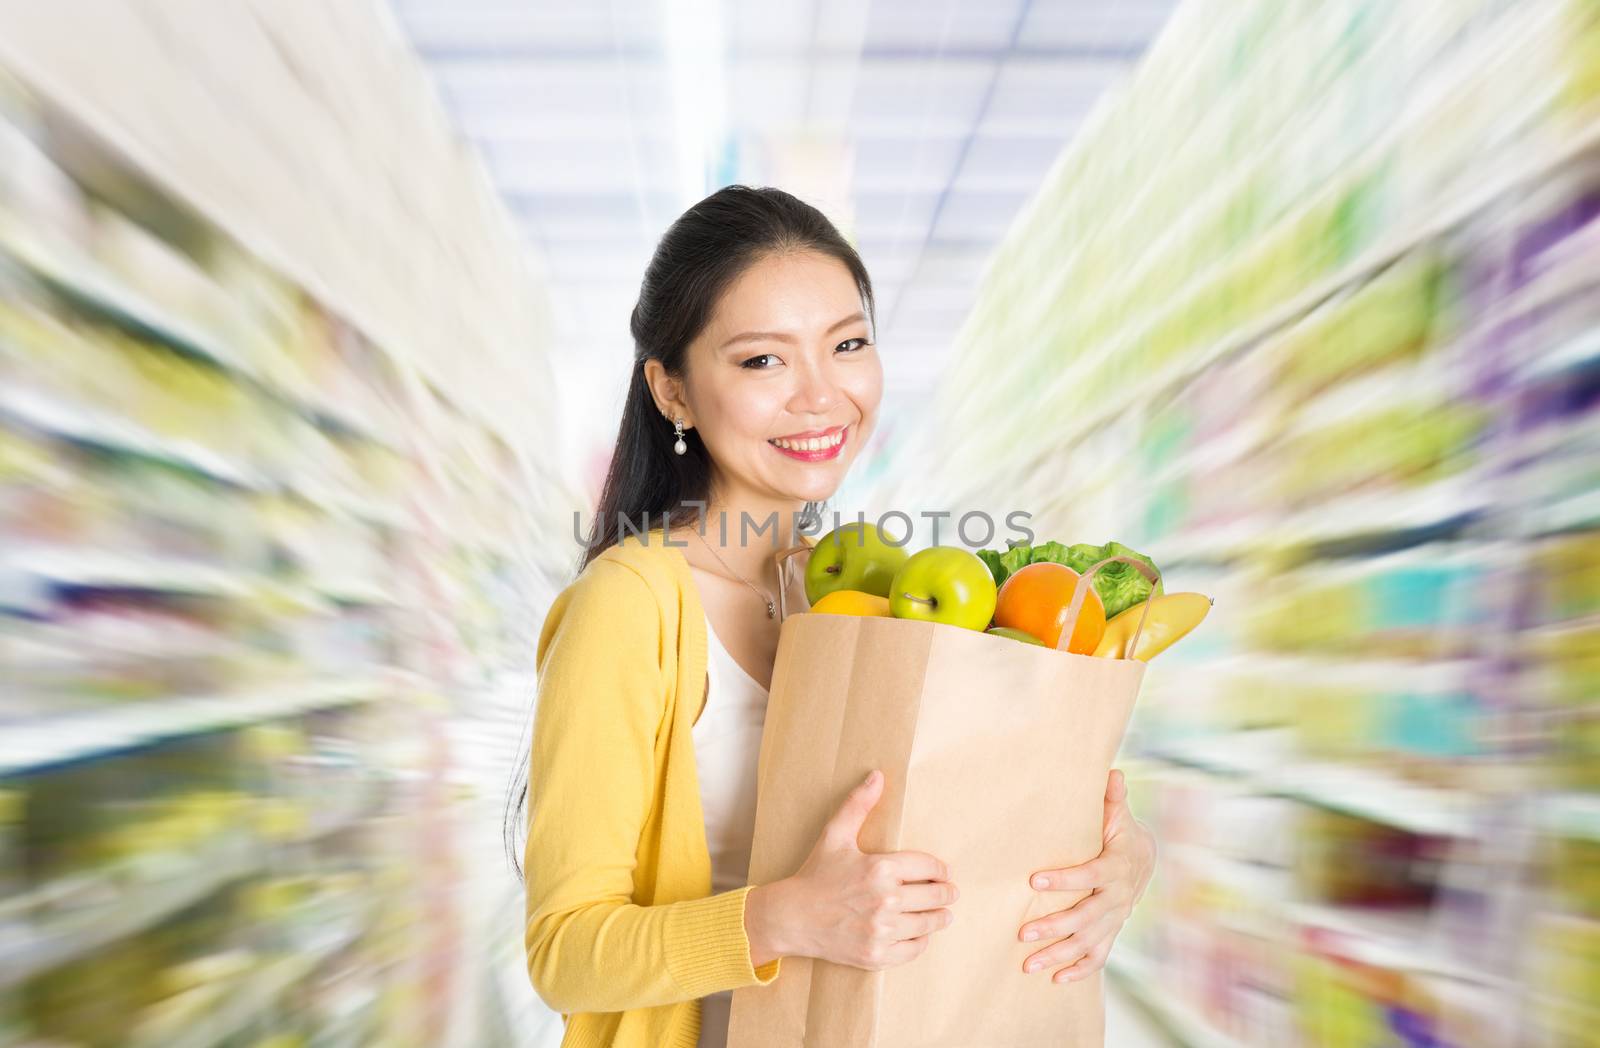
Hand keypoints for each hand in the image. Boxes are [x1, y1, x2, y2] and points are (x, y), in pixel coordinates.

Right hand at [757, 769, 959, 971]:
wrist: (791, 917)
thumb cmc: (815, 874)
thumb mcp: (835, 835)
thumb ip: (858, 805)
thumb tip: (877, 776)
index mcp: (880, 867)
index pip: (928, 867)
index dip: (940, 869)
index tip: (945, 872)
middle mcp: (885, 900)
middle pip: (935, 897)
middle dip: (947, 893)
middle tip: (951, 893)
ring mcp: (881, 930)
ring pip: (928, 924)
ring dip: (940, 918)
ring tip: (944, 915)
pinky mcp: (876, 955)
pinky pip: (913, 950)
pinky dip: (921, 942)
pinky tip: (922, 934)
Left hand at [1015, 769, 1155, 983]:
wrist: (1144, 858)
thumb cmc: (1119, 832)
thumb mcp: (1117, 814)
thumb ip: (1112, 798)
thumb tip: (1112, 772)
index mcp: (1116, 866)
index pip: (1089, 876)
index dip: (1064, 880)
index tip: (1034, 881)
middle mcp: (1117, 897)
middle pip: (1086, 916)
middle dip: (1054, 926)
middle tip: (1023, 933)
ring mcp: (1115, 919)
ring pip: (1088, 941)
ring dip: (1059, 954)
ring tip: (1028, 964)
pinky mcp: (1112, 932)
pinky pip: (1098, 956)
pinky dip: (1079, 969)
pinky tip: (1056, 980)